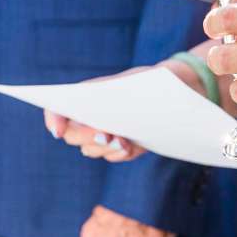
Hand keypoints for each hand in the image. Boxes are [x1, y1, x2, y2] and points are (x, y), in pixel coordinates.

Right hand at [43, 64, 196, 160]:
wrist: (182, 90)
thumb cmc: (153, 81)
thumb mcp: (133, 84)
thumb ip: (109, 99)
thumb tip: (98, 126)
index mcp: (87, 95)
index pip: (57, 107)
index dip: (53, 118)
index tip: (58, 131)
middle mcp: (92, 115)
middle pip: (72, 135)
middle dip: (86, 137)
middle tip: (106, 135)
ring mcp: (106, 132)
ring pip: (90, 149)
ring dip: (104, 148)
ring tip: (124, 142)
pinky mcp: (122, 145)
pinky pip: (112, 156)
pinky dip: (120, 153)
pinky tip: (133, 145)